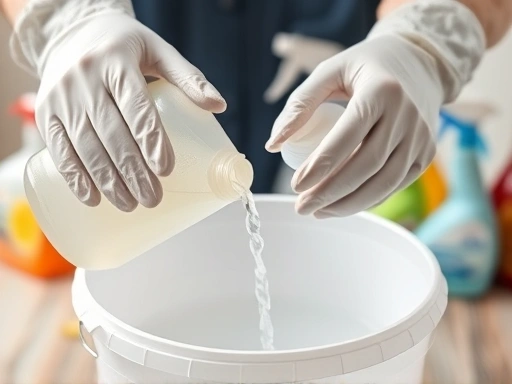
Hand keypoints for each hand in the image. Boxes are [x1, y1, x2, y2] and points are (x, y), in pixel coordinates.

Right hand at [35, 12, 225, 211]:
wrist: (70, 34)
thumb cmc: (124, 47)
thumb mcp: (158, 51)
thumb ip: (188, 78)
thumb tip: (219, 106)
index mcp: (117, 62)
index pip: (136, 106)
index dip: (151, 140)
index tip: (166, 170)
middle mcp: (85, 79)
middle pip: (112, 134)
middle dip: (133, 172)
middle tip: (152, 199)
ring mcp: (61, 97)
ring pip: (85, 147)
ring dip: (107, 181)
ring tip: (129, 205)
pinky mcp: (45, 112)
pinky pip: (58, 149)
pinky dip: (75, 177)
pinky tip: (92, 198)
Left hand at [266, 35, 442, 216]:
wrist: (419, 65)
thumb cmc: (364, 67)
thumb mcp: (329, 72)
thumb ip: (300, 105)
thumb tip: (272, 146)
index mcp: (381, 90)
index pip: (348, 135)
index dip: (321, 165)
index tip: (296, 186)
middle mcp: (407, 115)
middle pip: (367, 165)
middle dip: (331, 192)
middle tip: (302, 206)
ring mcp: (421, 137)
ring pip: (385, 182)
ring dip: (349, 204)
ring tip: (318, 211)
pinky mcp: (427, 153)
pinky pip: (395, 184)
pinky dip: (368, 200)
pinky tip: (342, 205)